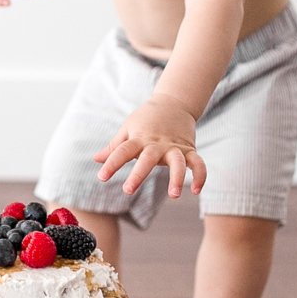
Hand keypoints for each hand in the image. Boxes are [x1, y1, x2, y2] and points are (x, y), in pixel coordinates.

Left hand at [93, 95, 207, 198]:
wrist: (174, 102)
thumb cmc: (146, 118)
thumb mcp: (127, 129)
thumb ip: (114, 147)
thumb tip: (96, 159)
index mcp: (139, 138)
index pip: (122, 151)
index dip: (111, 163)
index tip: (102, 177)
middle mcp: (156, 143)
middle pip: (147, 159)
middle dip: (138, 174)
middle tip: (128, 190)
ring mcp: (174, 146)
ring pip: (178, 162)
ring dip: (177, 178)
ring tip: (174, 195)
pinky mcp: (189, 149)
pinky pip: (198, 163)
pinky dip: (200, 176)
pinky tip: (196, 191)